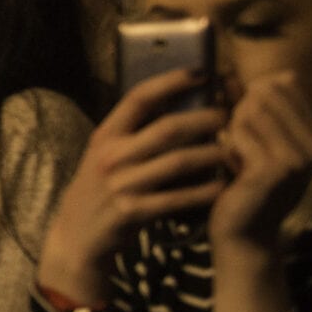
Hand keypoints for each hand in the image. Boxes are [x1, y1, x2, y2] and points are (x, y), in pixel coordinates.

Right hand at [37, 66, 229, 300]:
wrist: (77, 238)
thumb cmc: (100, 192)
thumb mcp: (106, 156)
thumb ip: (134, 134)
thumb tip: (177, 105)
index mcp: (105, 136)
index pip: (138, 98)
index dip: (171, 81)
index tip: (202, 72)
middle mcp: (110, 156)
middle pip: (168, 128)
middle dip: (205, 118)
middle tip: (231, 115)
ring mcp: (120, 185)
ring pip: (178, 162)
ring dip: (212, 154)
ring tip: (234, 150)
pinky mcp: (132, 212)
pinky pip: (178, 198)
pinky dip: (204, 192)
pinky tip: (222, 187)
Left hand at [207, 71, 311, 251]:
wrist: (244, 234)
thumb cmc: (245, 182)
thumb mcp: (258, 140)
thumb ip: (259, 106)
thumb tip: (262, 72)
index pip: (284, 83)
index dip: (253, 93)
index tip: (247, 122)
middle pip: (264, 93)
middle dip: (240, 111)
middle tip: (240, 143)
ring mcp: (299, 157)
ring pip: (248, 111)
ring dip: (232, 131)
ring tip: (238, 157)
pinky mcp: (274, 170)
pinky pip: (236, 134)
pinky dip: (225, 147)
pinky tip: (233, 170)